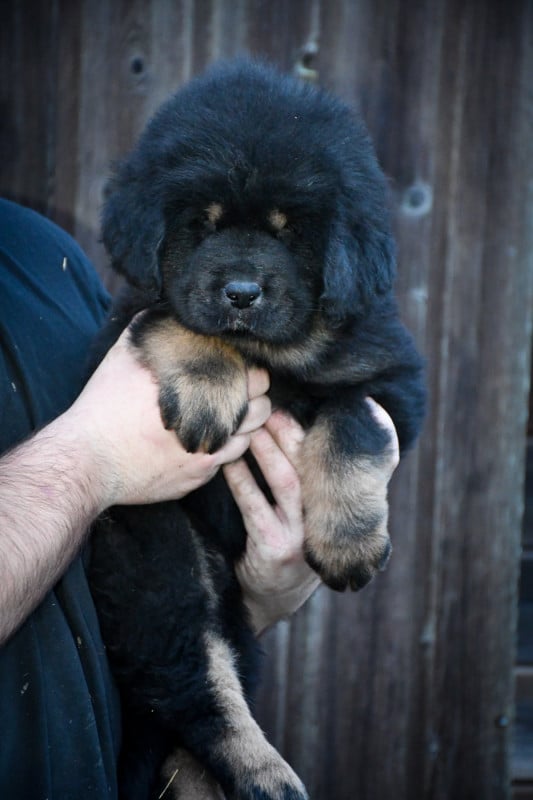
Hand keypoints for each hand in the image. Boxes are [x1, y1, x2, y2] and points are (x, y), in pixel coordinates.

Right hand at [66, 327, 270, 509]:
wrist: (88, 461)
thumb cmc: (104, 406)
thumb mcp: (125, 355)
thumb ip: (152, 327)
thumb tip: (169, 309)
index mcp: (200, 390)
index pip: (255, 379)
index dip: (250, 373)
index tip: (239, 371)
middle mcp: (211, 426)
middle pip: (261, 411)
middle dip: (254, 400)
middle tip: (239, 395)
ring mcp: (206, 457)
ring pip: (248, 441)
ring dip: (242, 428)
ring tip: (225, 417)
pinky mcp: (196, 479)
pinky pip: (225, 462)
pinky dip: (221, 449)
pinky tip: (203, 438)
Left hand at [224, 411, 320, 633]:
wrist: (273, 598)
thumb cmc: (288, 545)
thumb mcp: (308, 518)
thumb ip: (308, 485)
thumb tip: (293, 434)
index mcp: (332, 508)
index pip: (325, 463)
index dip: (309, 434)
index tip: (290, 407)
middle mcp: (322, 520)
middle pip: (308, 466)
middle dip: (289, 434)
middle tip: (270, 408)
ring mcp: (300, 536)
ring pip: (286, 482)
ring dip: (267, 451)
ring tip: (250, 427)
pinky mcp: (274, 549)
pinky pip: (255, 507)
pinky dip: (241, 481)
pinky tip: (229, 462)